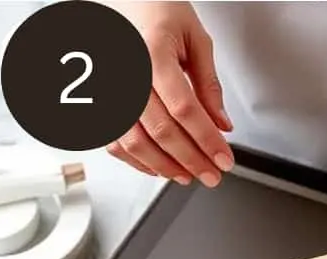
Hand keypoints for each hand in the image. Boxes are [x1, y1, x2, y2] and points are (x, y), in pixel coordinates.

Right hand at [105, 1, 233, 185]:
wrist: (121, 5)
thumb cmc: (156, 13)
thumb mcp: (194, 38)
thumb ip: (208, 84)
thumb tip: (221, 124)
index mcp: (153, 53)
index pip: (185, 110)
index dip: (207, 140)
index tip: (224, 157)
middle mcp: (127, 77)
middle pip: (163, 133)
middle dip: (192, 160)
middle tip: (213, 173)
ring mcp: (111, 96)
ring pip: (138, 146)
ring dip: (166, 167)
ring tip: (190, 174)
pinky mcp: (102, 109)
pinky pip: (118, 146)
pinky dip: (141, 163)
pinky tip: (161, 167)